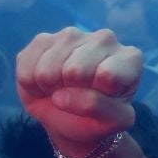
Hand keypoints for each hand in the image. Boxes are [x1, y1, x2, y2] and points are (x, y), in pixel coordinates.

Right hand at [16, 28, 141, 154]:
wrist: (72, 118)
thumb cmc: (98, 119)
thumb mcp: (113, 122)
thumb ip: (99, 108)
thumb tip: (61, 96)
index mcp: (130, 58)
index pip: (108, 77)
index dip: (98, 97)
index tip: (104, 100)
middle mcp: (104, 39)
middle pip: (74, 71)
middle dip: (72, 93)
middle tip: (78, 96)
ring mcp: (72, 35)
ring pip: (47, 70)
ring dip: (51, 89)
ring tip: (63, 90)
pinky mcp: (42, 39)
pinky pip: (27, 68)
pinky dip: (32, 85)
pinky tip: (47, 83)